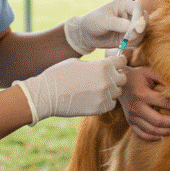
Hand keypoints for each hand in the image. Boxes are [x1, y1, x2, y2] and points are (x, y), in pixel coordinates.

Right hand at [13, 54, 127, 124]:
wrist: (46, 95)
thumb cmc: (59, 74)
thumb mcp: (79, 62)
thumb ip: (96, 64)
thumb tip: (106, 67)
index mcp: (102, 65)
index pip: (122, 61)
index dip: (118, 61)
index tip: (115, 64)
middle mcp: (107, 81)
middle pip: (123, 78)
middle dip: (116, 76)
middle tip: (106, 77)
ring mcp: (104, 96)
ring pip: (117, 92)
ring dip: (111, 89)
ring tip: (97, 88)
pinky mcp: (99, 109)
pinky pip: (111, 104)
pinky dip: (106, 101)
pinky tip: (95, 97)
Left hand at [64, 0, 146, 54]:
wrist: (87, 34)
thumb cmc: (92, 22)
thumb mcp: (102, 21)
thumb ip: (117, 23)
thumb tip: (131, 26)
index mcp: (124, 4)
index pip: (138, 8)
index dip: (139, 18)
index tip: (137, 29)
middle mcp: (130, 12)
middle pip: (144, 19)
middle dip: (138, 30)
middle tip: (126, 38)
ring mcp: (132, 23)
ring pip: (143, 30)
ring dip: (135, 38)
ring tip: (121, 41)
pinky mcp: (131, 34)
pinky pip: (139, 39)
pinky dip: (133, 43)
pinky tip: (122, 44)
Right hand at [118, 64, 169, 140]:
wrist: (118, 83)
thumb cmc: (137, 76)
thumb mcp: (149, 72)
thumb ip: (163, 78)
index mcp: (141, 94)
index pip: (164, 103)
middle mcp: (136, 107)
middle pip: (158, 121)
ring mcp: (131, 116)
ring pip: (152, 130)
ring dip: (166, 131)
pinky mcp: (130, 122)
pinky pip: (142, 134)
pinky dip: (153, 137)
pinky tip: (162, 135)